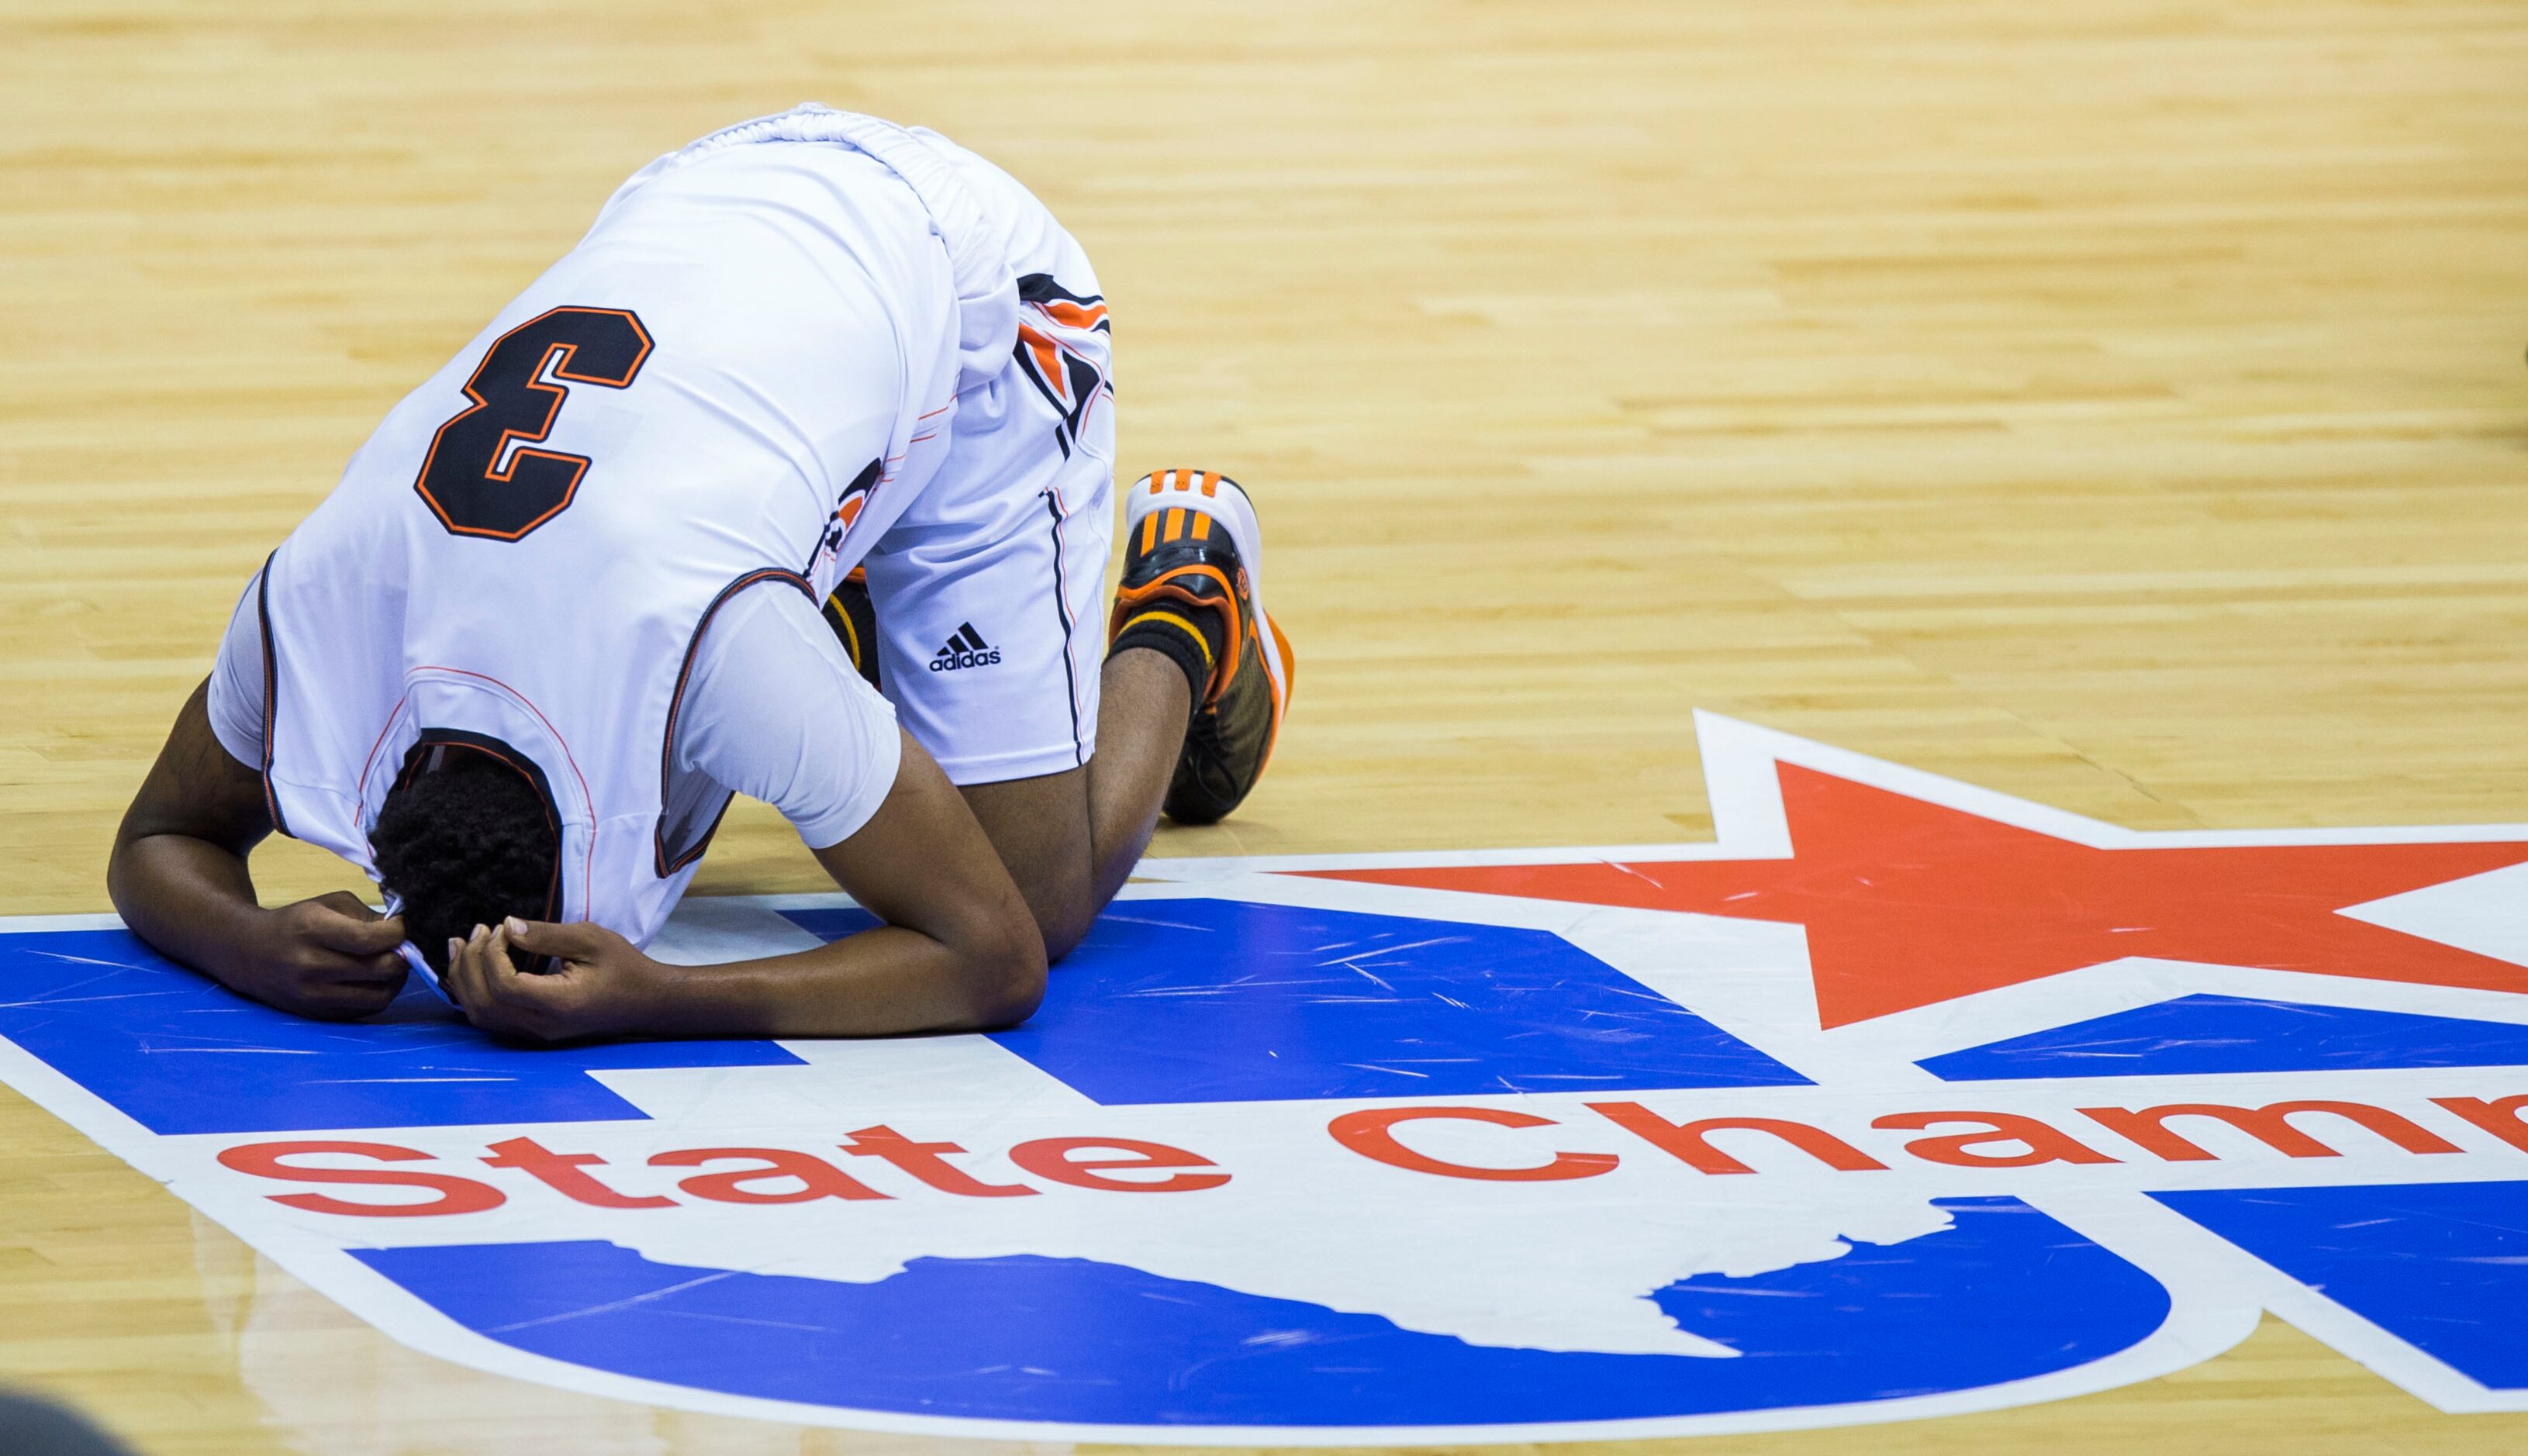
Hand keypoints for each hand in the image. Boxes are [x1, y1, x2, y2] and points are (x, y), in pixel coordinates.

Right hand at [243, 890, 407, 1018]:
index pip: (371, 939)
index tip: (402, 927)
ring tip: (392, 964)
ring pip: (379, 996)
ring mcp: (314, 996)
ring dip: (396, 980)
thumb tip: (402, 934)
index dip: (398, 933)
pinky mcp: (318, 1015)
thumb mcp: (328, 904)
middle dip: (403, 957)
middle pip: (381, 970)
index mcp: (314, 931)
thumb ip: (367, 916)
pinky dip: (379, 994)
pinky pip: (365, 1010)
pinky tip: (375, 980)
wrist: (249, 954)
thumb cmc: (296, 923)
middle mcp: (312, 967)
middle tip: (403, 947)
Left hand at [443, 917, 661, 1044]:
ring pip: (481, 1015)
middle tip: (478, 930)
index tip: (501, 928)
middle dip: (471, 964)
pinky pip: (491, 1017)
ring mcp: (536, 1033)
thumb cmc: (623, 966)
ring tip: (463, 945)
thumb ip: (546, 934)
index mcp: (560, 1003)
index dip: (492, 955)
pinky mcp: (533, 1031)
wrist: (646, 1001)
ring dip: (465, 979)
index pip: (504, 986)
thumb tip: (506, 925)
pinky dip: (474, 992)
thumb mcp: (590, 939)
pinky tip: (474, 967)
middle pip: (484, 1004)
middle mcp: (542, 1026)